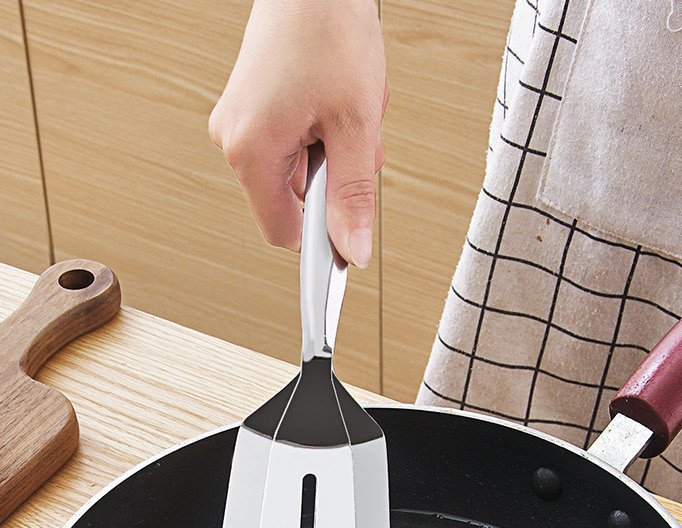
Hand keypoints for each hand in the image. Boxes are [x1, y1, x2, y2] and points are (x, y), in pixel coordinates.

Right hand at [209, 0, 386, 267]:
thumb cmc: (328, 30)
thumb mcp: (355, 123)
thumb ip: (353, 196)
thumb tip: (352, 251)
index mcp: (250, 150)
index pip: (283, 233)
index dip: (321, 238)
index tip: (351, 229)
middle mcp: (233, 139)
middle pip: (293, 199)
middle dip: (335, 178)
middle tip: (355, 133)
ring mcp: (239, 121)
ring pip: (298, 170)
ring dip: (333, 151)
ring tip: (344, 106)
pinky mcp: (251, 107)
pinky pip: (293, 142)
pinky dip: (323, 131)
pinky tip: (334, 99)